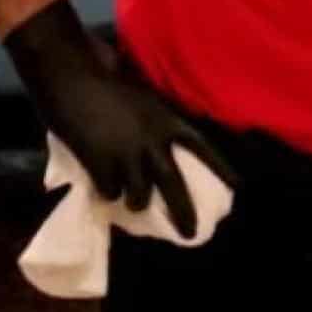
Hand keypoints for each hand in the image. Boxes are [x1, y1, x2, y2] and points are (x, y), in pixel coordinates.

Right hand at [3, 0, 236, 238]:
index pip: (202, 148)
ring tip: (131, 202)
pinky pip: (109, 192)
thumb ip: (153, 126)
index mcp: (167, 120)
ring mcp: (126, 154)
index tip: (238, 188)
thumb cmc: (105, 83)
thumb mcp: (143, 101)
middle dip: (184, 212)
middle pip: (174, 184)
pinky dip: (106, 192)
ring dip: (135, 202)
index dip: (221, 168)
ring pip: (139, 197)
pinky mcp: (100, 163)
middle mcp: (153, 140)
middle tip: (192, 234)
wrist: (73, 77)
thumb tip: (159, 150)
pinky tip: (101, 185)